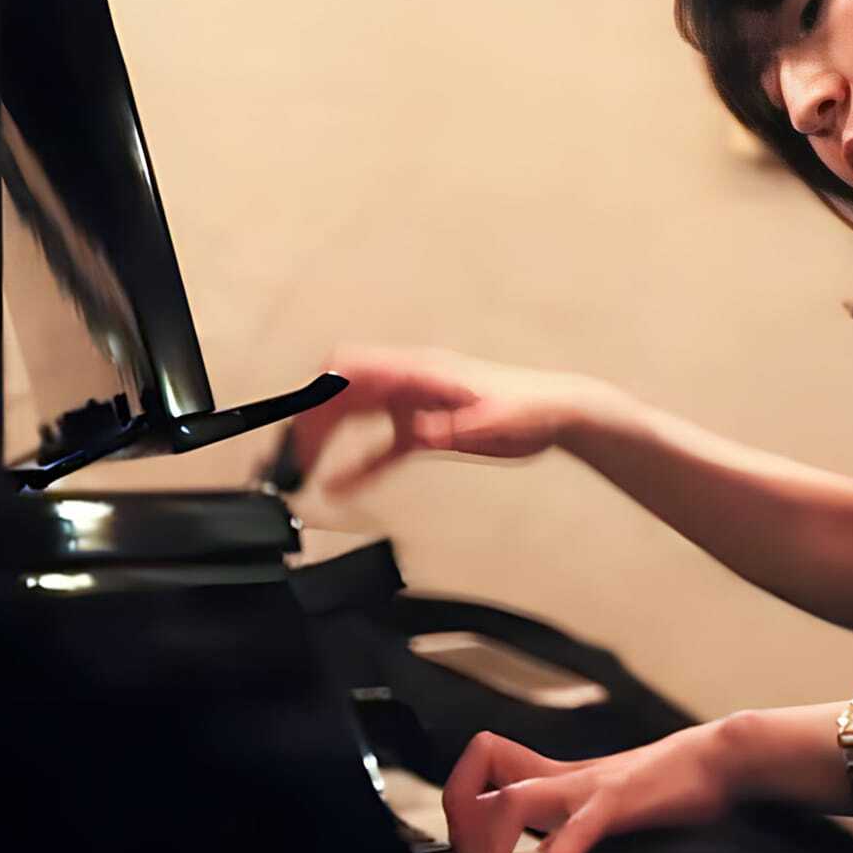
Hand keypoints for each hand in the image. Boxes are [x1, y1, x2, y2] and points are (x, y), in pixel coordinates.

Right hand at [290, 346, 607, 493]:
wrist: (559, 413)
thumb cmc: (531, 408)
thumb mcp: (493, 420)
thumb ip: (454, 427)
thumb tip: (420, 432)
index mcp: (421, 371)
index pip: (354, 367)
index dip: (322, 388)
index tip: (299, 418)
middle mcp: (411, 382)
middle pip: (344, 393)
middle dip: (313, 420)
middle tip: (294, 458)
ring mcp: (415, 404)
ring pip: (355, 415)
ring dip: (328, 439)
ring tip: (304, 470)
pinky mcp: (425, 427)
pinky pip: (380, 445)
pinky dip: (358, 463)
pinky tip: (340, 485)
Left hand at [441, 726, 740, 852]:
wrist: (722, 757)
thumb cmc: (672, 782)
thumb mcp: (608, 794)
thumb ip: (575, 811)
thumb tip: (551, 848)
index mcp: (559, 776)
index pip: (484, 762)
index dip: (463, 799)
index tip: (468, 844)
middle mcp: (563, 777)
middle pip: (479, 785)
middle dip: (461, 833)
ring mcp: (588, 786)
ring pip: (513, 802)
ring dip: (491, 848)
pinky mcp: (620, 800)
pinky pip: (577, 827)